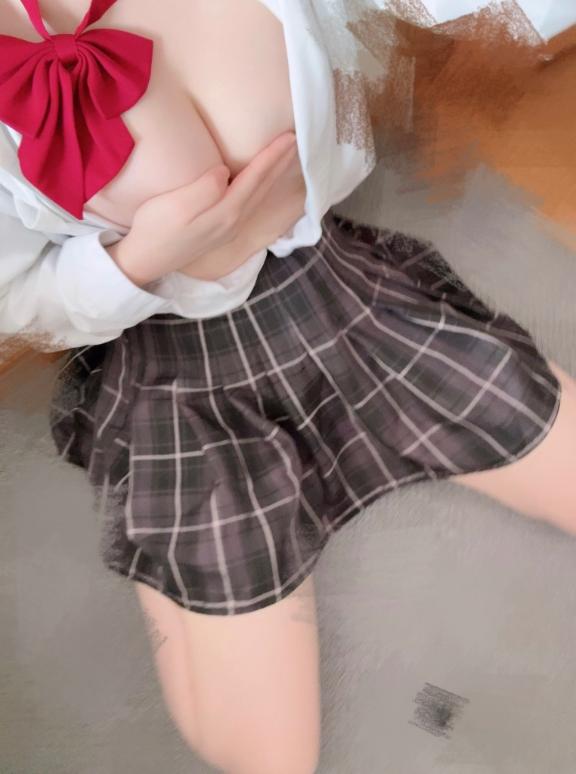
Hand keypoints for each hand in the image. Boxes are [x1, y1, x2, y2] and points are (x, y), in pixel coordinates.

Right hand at [108, 131, 299, 287]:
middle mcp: (233, 222)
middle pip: (262, 188)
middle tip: (297, 141)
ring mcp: (228, 229)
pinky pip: (251, 206)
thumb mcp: (176, 206)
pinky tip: (263, 187)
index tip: (289, 137)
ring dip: (274, 177)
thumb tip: (223, 171)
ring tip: (286, 159)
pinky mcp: (220, 231)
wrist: (145, 261)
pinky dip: (262, 191)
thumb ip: (204, 189)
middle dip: (280, 164)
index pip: (254, 178)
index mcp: (226, 212)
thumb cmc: (156, 229)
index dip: (272, 157)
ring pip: (259, 198)